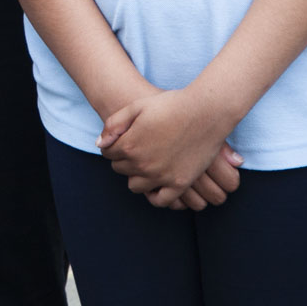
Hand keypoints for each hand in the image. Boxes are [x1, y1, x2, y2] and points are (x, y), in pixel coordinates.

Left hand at [97, 86, 242, 209]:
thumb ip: (114, 125)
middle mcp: (142, 165)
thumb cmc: (171, 104)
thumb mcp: (137, 106)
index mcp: (129, 145)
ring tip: (146, 164)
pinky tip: (157, 183)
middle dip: (124, 159)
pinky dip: (155, 194)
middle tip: (136, 148)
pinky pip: (160, 200)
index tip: (122, 139)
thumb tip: (100, 144)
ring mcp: (161, 177)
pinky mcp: (179, 184)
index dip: (113, 145)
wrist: (205, 111)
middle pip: (120, 169)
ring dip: (137, 176)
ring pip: (135, 186)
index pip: (108, 153)